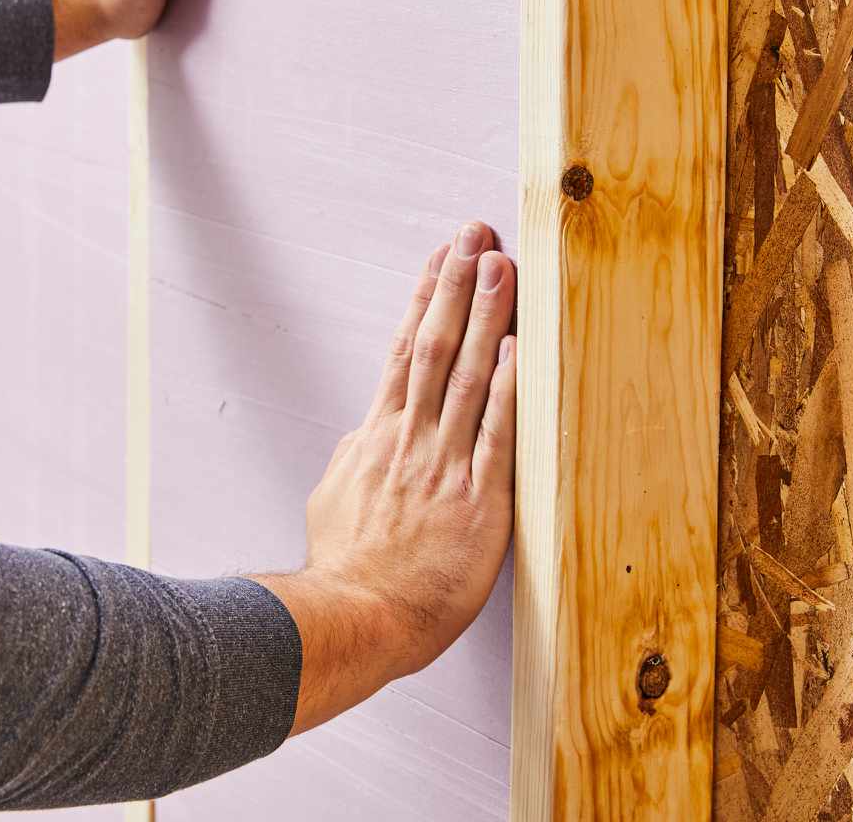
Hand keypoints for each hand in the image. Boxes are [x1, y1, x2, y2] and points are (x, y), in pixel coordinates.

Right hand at [253, 222, 517, 734]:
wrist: (353, 617)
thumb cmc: (344, 569)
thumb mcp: (332, 502)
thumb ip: (354, 462)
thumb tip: (361, 440)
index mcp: (377, 438)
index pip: (404, 352)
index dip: (425, 300)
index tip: (441, 259)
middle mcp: (411, 440)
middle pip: (436, 346)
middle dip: (457, 285)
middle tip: (475, 233)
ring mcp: (444, 467)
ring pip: (468, 376)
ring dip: (486, 317)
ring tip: (502, 266)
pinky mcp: (478, 502)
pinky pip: (496, 435)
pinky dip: (507, 389)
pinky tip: (520, 348)